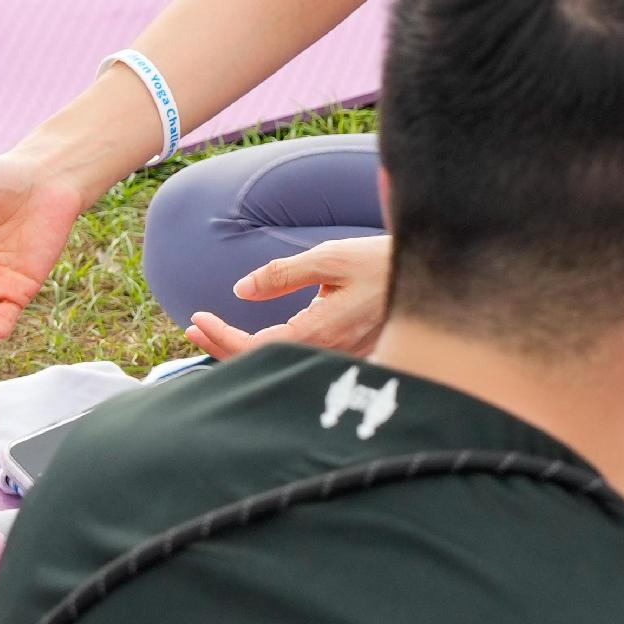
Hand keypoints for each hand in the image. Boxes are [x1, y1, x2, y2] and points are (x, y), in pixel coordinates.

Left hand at [186, 235, 391, 360]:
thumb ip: (281, 275)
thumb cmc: (380, 264)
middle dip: (221, 348)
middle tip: (192, 331)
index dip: (220, 337)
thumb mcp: (328, 259)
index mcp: (318, 333)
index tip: (197, 320)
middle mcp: (325, 354)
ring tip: (211, 334)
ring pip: (278, 364)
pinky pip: (296, 360)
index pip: (254, 349)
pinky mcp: (344, 354)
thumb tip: (240, 290)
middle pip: (262, 364)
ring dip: (241, 349)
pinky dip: (265, 352)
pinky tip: (253, 340)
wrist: (430, 276)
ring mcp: (337, 358)